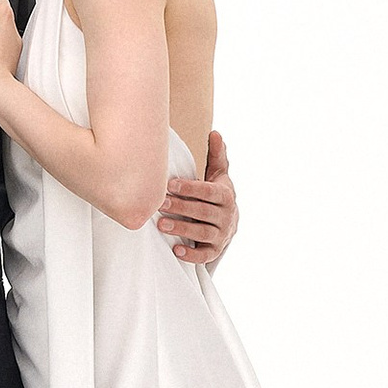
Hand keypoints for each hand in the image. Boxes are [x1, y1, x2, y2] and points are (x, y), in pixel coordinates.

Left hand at [159, 128, 238, 264]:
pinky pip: (205, 255)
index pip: (209, 191)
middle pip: (204, 212)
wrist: (229, 223)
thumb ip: (216, 156)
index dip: (191, 188)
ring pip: (203, 233)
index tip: (170, 184)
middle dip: (181, 207)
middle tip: (159, 203)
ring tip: (161, 225)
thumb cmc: (216, 195)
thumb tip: (215, 132)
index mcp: (226, 195)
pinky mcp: (215, 251)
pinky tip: (176, 250)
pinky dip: (191, 254)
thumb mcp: (218, 175)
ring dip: (182, 229)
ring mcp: (222, 235)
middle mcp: (227, 216)